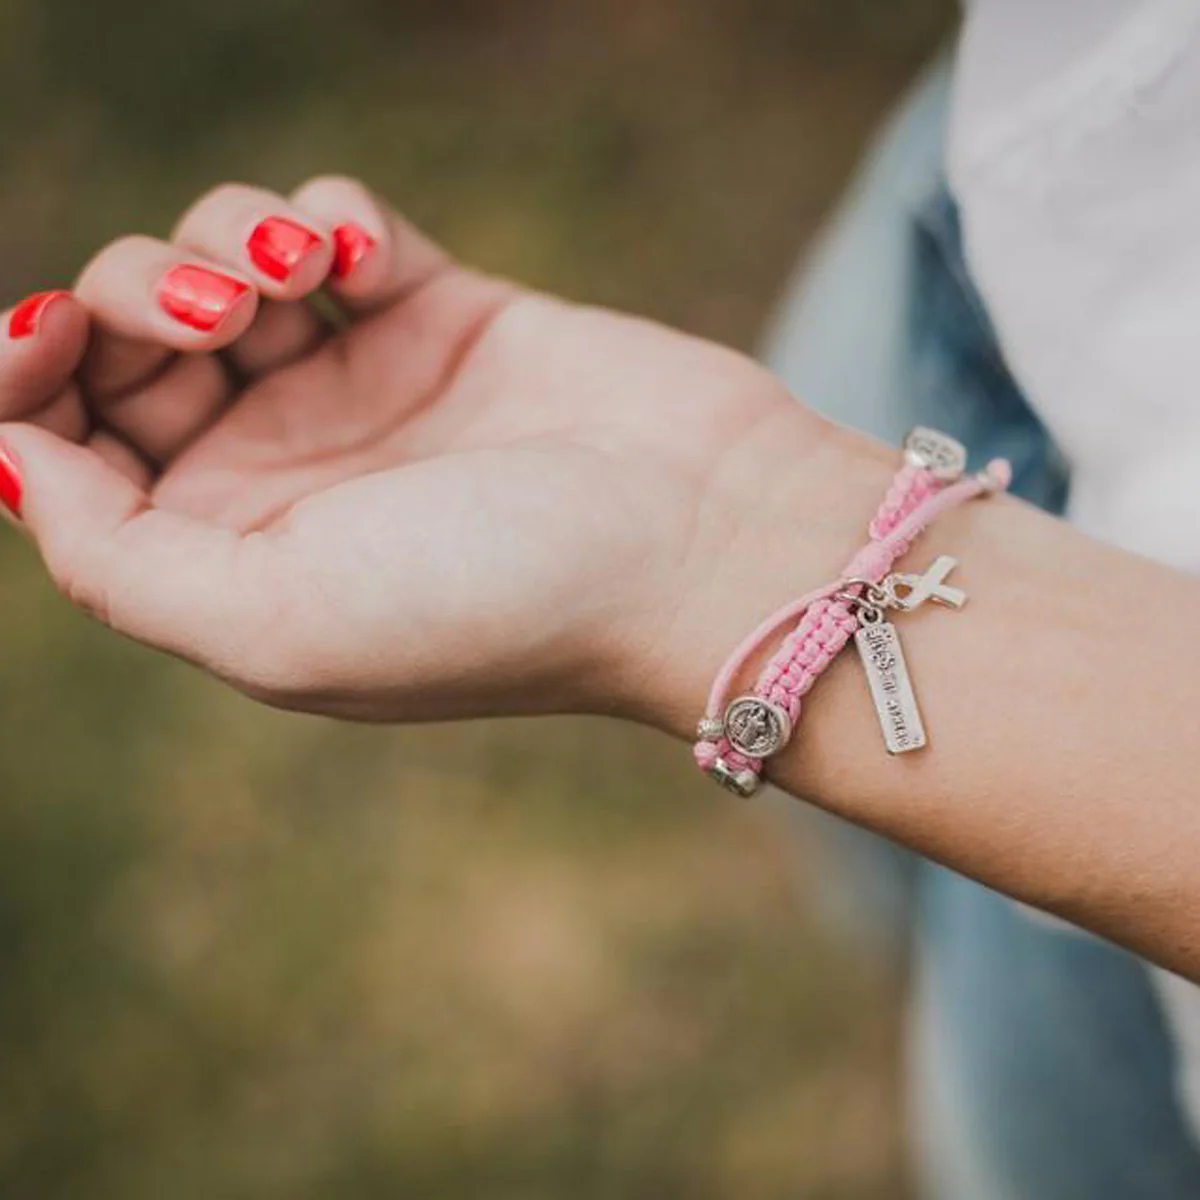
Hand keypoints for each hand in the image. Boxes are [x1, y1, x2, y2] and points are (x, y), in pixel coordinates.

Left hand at [0, 177, 870, 726]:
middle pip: (127, 345)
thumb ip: (116, 561)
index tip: (38, 336)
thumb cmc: (502, 601)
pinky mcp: (439, 314)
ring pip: (219, 264)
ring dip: (223, 241)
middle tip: (214, 314)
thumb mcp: (278, 627)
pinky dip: (326, 220)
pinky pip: (336, 227)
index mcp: (231, 559)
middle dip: (128, 300)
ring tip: (299, 281)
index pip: (66, 456)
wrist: (695, 542)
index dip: (23, 381)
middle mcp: (285, 471)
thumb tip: (13, 462)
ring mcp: (363, 387)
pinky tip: (366, 265)